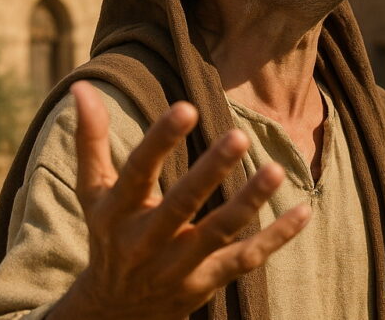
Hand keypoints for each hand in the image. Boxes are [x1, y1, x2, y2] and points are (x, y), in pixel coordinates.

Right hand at [48, 82, 310, 319]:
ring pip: (217, 234)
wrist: (115, 310)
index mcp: (116, 212)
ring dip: (248, 203)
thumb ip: (91, 141)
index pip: (137, 171)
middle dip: (209, 172)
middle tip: (238, 136)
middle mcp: (144, 242)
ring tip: (275, 170)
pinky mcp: (206, 282)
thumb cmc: (108, 234)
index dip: (159, 140)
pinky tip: (303, 211)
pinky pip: (245, 260)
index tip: (186, 107)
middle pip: (180, 205)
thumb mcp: (92, 192)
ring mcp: (177, 266)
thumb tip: (81, 87)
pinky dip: (275, 238)